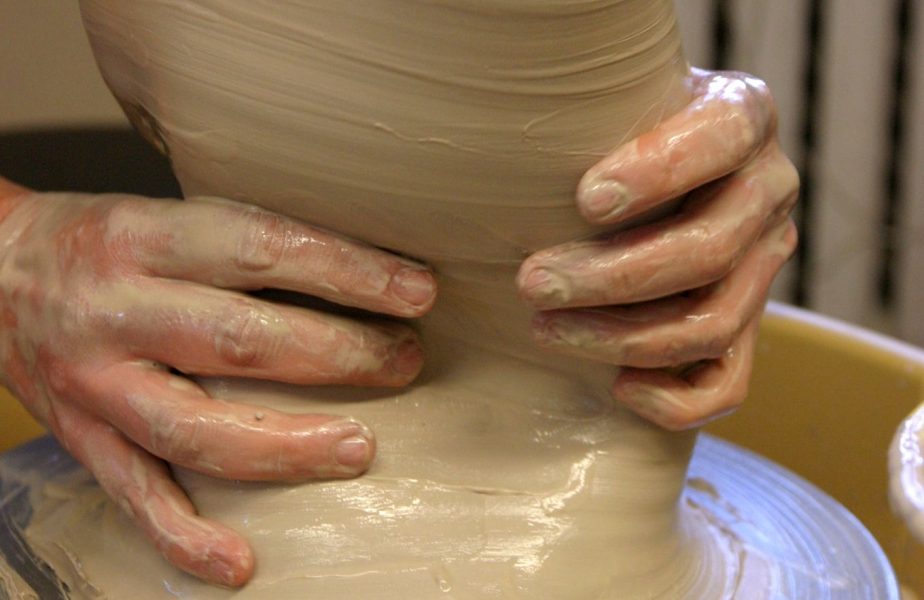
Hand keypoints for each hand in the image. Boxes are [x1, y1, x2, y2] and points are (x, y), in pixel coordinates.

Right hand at [0, 178, 435, 585]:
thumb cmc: (104, 242)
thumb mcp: (167, 215)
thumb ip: (244, 242)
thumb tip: (359, 270)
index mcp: (146, 237)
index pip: (262, 247)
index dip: (347, 271)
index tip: (417, 291)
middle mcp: (118, 309)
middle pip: (241, 340)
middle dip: (338, 355)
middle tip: (405, 362)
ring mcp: (96, 381)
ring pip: (195, 428)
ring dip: (285, 446)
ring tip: (360, 449)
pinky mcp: (81, 437)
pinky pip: (133, 495)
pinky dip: (184, 535)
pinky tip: (238, 563)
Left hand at [517, 68, 797, 430]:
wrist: (635, 180)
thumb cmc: (599, 137)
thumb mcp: (600, 107)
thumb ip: (581, 113)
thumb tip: (499, 145)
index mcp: (742, 117)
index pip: (722, 139)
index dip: (658, 173)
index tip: (585, 199)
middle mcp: (768, 189)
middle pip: (709, 250)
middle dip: (611, 275)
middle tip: (532, 282)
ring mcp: (764, 265)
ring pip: (712, 323)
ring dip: (620, 336)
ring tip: (544, 327)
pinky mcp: (747, 329)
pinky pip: (727, 386)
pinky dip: (673, 399)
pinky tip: (614, 387)